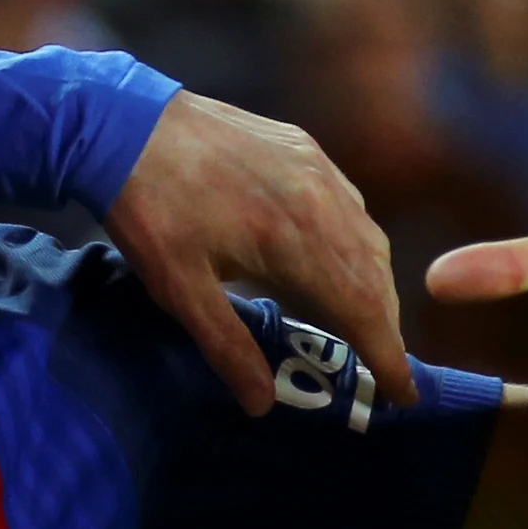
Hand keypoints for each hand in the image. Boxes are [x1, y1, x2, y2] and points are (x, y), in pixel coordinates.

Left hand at [105, 92, 413, 416]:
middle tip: (384, 368)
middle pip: (374, 276)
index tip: (402, 393)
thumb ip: (227, 347)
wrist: (125, 124)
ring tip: (368, 326)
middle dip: (385, 326)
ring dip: (375, 286)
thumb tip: (261, 404)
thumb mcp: (179, 289)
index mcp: (294, 240)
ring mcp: (316, 168)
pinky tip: (343, 263)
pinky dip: (358, 244)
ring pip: (368, 238)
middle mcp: (321, 199)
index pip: (361, 309)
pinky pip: (351, 205)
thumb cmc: (148, 210)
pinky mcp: (304, 149)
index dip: (386, 355)